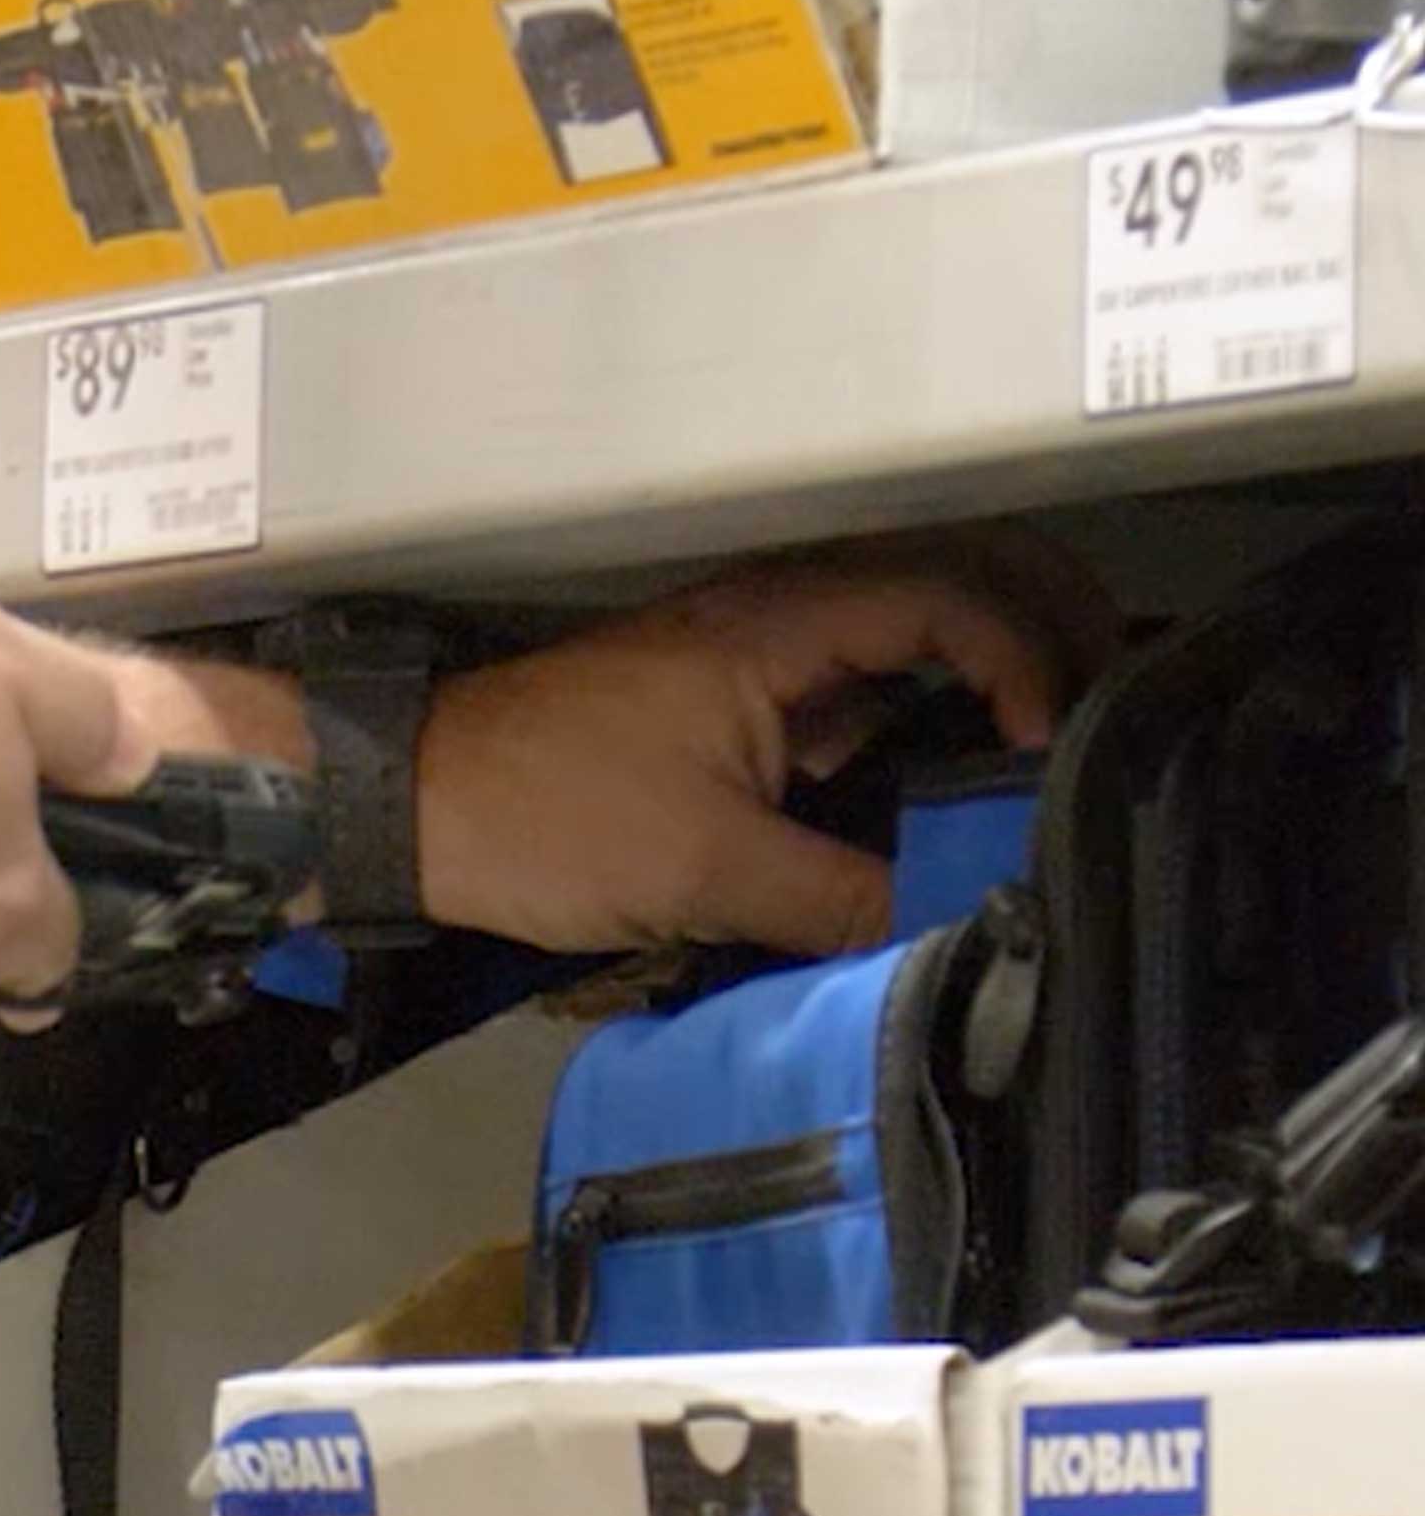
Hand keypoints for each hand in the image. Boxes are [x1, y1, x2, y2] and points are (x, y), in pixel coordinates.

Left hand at [411, 555, 1091, 955]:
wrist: (412, 806)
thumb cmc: (546, 816)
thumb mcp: (709, 873)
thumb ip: (845, 900)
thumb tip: (960, 925)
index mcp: (776, 624)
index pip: (951, 598)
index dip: (1028, 659)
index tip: (1052, 741)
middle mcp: (773, 619)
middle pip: (945, 589)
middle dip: (1038, 636)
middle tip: (1103, 719)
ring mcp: (751, 661)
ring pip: (901, 641)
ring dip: (983, 676)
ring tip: (1055, 753)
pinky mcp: (727, 711)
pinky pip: (852, 695)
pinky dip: (916, 722)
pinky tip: (952, 790)